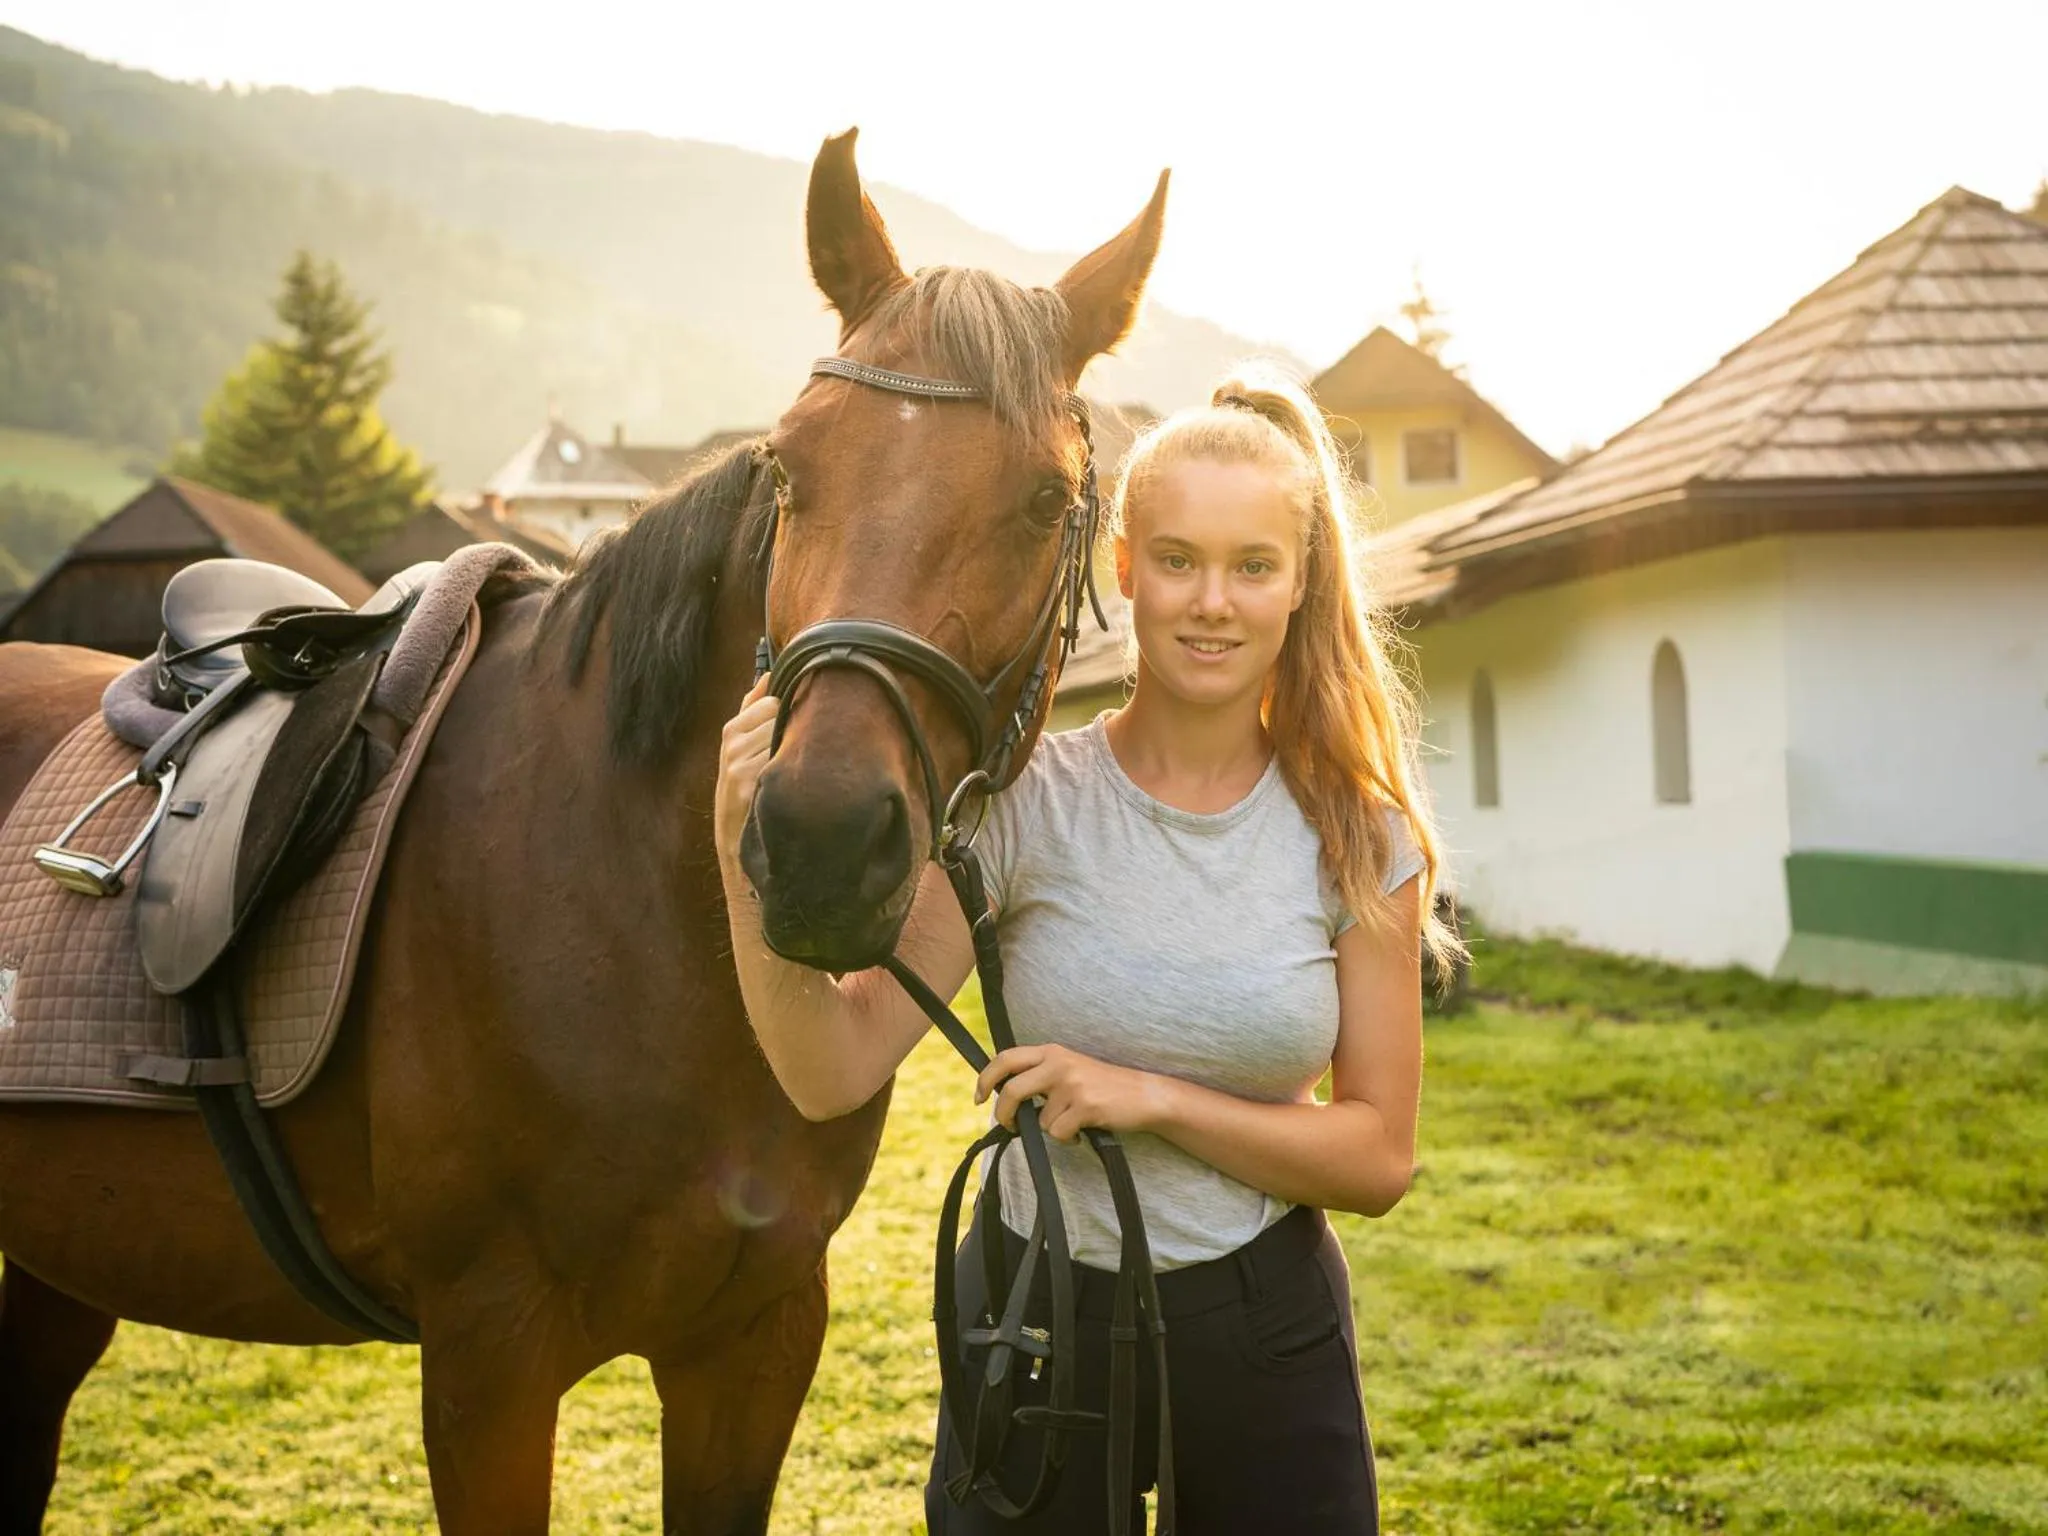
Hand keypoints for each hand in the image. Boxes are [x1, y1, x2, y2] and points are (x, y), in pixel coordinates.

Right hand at [715, 676, 778, 876]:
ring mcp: (738, 762)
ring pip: (782, 736)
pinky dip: (789, 767)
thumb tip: (769, 674)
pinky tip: (786, 780)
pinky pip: (780, 760)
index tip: (791, 727)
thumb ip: (753, 708)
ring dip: (792, 749)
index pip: (771, 701)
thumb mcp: (741, 745)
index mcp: (731, 729)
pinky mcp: (747, 781)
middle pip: (779, 715)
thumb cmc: (743, 784)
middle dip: (791, 728)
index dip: (787, 713)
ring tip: (788, 767)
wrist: (733, 834)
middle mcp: (732, 742)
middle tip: (790, 750)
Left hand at [975, 1044, 1164, 1143]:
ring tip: (1073, 1122)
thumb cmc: (1103, 1087)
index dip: (985, 1078)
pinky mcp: (1084, 1105)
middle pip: (1011, 1090)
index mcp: (1051, 1052)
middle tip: (1007, 1126)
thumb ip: (1040, 1075)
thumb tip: (1004, 1097)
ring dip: (1052, 1129)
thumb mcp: (1069, 1069)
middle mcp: (1059, 1063)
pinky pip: (1058, 1133)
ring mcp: (1072, 1084)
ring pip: (1038, 1121)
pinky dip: (1068, 1139)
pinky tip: (1083, 1130)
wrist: (1144, 1095)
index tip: (978, 1096)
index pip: (1006, 1058)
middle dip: (1003, 1113)